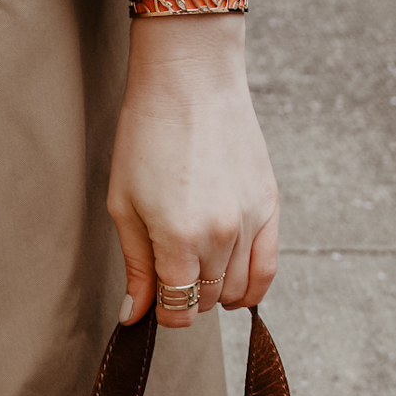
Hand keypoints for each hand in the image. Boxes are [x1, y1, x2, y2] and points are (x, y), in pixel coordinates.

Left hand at [108, 11, 277, 328]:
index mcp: (178, 238)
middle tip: (169, 275)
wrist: (191, 80)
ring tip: (196, 269)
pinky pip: (268, 268)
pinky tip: (233, 286)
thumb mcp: (124, 205)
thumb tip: (136, 315)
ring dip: (215, 291)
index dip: (163, 313)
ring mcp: (251, 221)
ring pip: (238, 289)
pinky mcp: (270, 205)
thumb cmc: (147, 136)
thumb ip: (136, 265)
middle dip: (186, 299)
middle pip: (207, 300)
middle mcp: (221, 236)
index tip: (154, 302)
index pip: (178, 308)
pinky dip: (252, 286)